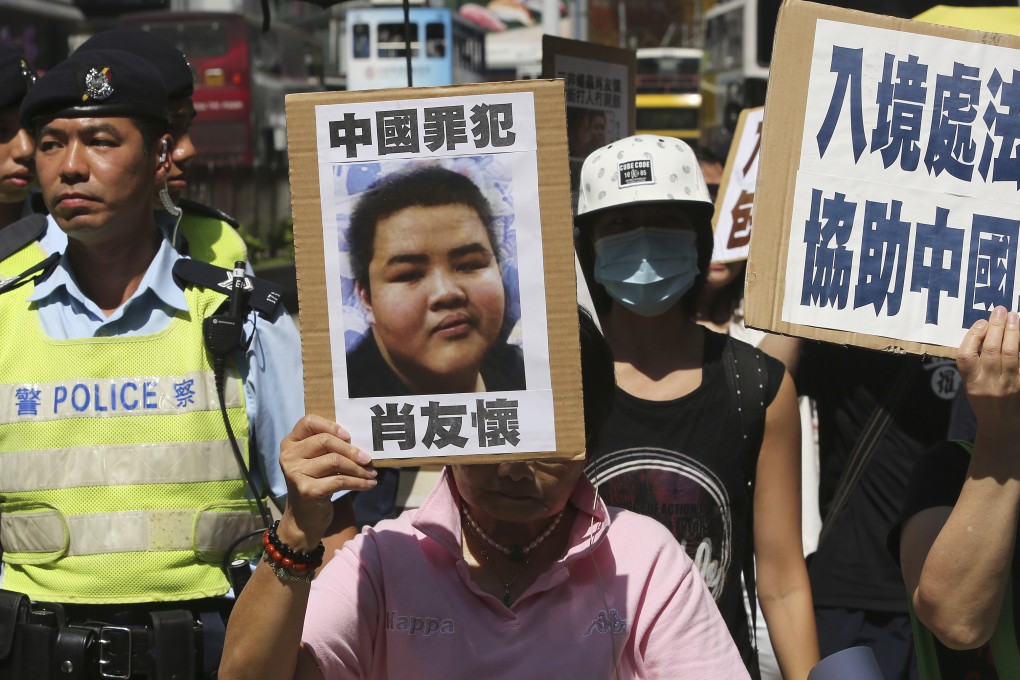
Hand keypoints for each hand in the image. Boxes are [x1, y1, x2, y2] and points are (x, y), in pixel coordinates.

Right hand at [277, 414, 376, 549]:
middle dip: (351, 450)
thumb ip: (328, 448)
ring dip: (358, 468)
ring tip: (371, 473)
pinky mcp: (307, 490)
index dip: (331, 426)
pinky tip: (369, 484)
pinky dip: (358, 482)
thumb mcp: (317, 462)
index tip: (349, 436)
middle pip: (326, 441)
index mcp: (290, 443)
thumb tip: (361, 443)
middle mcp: (289, 456)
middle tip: (367, 459)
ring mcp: (296, 473)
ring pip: (335, 461)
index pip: (309, 421)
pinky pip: (340, 480)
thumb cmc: (315, 483)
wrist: (304, 518)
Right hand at [957, 306, 1019, 444]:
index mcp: (971, 383)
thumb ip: (975, 363)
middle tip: (999, 311)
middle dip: (995, 327)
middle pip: (990, 351)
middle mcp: (989, 384)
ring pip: (1011, 354)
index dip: (972, 337)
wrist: (1002, 426)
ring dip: (1012, 332)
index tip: (980, 323)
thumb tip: (984, 331)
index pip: (966, 356)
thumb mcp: (972, 385)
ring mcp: (1009, 385)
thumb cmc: (985, 401)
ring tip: (1013, 316)